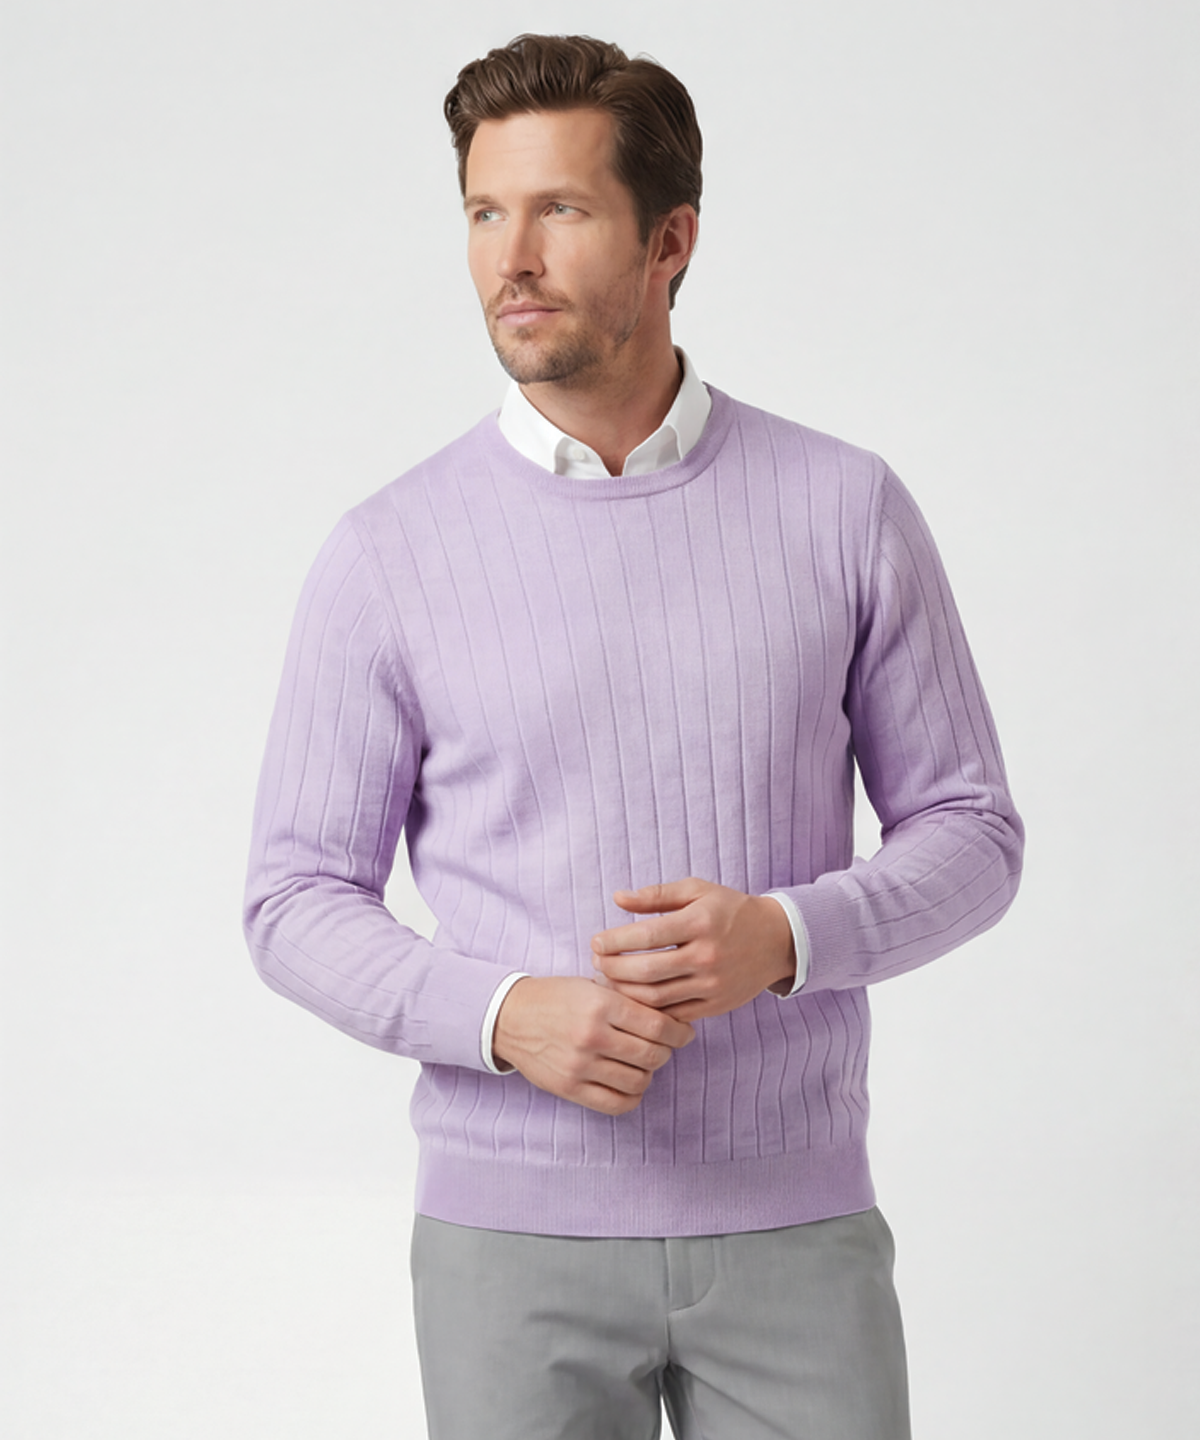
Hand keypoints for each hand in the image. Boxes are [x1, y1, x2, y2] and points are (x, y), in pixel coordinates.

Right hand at [492, 976, 694, 1115]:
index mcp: (600, 1004)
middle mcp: (591, 1036)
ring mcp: (580, 1065)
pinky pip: (616, 1103)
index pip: (657, 1025)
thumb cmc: (556, 997)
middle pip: (652, 1055)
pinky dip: (631, 1096)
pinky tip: (629, 1083)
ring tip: (642, 1063)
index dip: (679, 1032)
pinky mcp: (569, 1088)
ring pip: (638, 1081)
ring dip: (648, 1073)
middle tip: (663, 1046)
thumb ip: (628, 1000)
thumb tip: (672, 1015)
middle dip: (666, 1052)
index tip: (684, 1033)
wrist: (510, 1016)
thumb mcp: (592, 986)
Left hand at [590, 878, 795, 1021]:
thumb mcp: (697, 891)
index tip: (596, 942)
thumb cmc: (729, 910)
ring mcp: (712, 985)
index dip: (615, 941)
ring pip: (657, 997)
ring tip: (608, 980)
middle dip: (613, 968)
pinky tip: (632, 998)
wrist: (775, 940)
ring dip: (625, 992)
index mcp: (700, 922)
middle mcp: (707, 956)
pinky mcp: (715, 1005)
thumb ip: (656, 895)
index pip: (647, 935)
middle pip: (647, 970)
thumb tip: (617, 899)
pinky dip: (648, 1010)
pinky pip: (674, 1014)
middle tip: (596, 962)